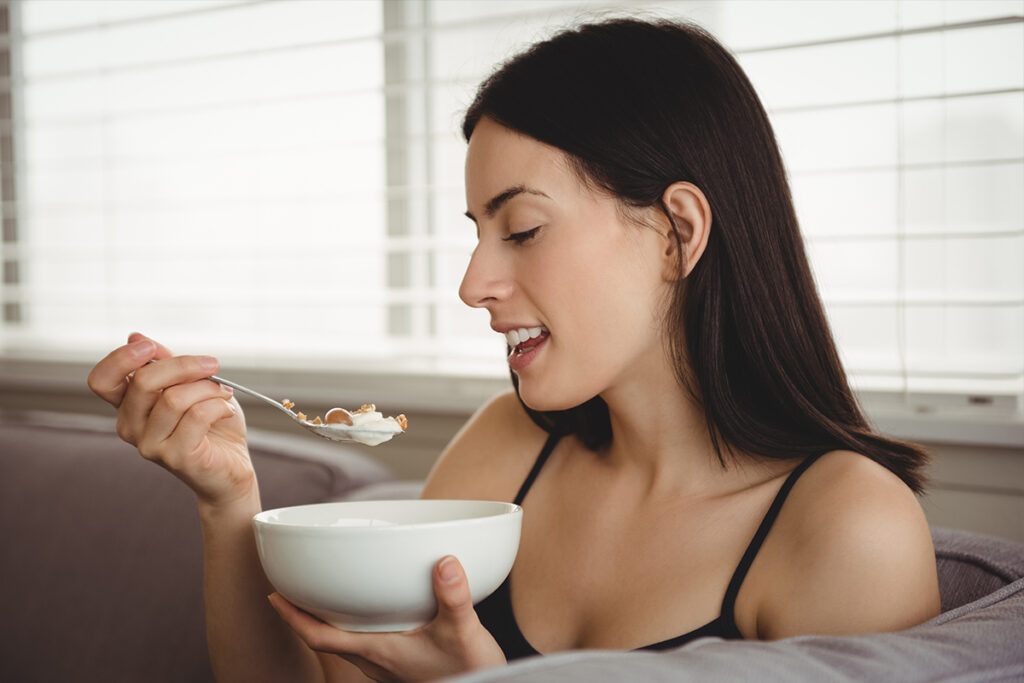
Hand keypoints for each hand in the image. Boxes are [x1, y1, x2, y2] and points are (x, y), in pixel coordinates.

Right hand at [87, 332, 253, 506]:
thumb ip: (165, 365)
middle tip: (212, 365)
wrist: (232, 467)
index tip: (151, 347)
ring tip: (224, 394)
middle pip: (143, 381)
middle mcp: (131, 426)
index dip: (120, 358)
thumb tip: (135, 337)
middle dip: (184, 365)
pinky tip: (227, 411)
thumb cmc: (212, 425)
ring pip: (174, 398)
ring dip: (208, 388)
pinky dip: (220, 406)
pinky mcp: (175, 457)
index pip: (101, 380)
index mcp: (129, 406)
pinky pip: (197, 416)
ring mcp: (150, 445)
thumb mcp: (190, 385)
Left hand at [268, 556, 506, 681]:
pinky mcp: (400, 664)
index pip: (321, 638)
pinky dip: (355, 625)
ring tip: (322, 593)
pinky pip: (364, 643)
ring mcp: (387, 665)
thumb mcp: (464, 633)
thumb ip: (454, 597)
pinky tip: (370, 609)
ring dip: (328, 621)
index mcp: (378, 652)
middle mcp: (376, 661)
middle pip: (325, 639)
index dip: (294, 618)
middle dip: (304, 615)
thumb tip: (443, 562)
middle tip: (290, 588)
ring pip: (344, 642)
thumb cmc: (468, 671)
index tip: (273, 596)